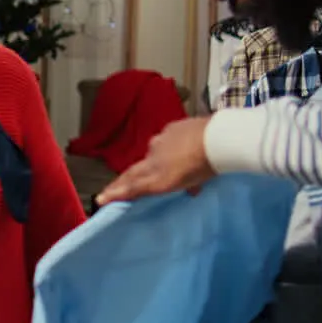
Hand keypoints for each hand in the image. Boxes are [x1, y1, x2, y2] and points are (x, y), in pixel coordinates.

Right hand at [96, 117, 215, 206]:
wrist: (219, 140)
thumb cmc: (194, 166)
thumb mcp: (164, 183)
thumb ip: (137, 188)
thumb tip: (108, 195)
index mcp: (150, 163)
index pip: (129, 178)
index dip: (115, 188)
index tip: (102, 197)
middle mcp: (154, 147)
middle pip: (145, 163)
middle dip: (143, 172)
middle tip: (147, 179)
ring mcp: (170, 134)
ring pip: (162, 150)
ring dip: (166, 159)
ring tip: (178, 167)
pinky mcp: (184, 126)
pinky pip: (177, 139)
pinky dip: (180, 147)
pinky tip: (192, 152)